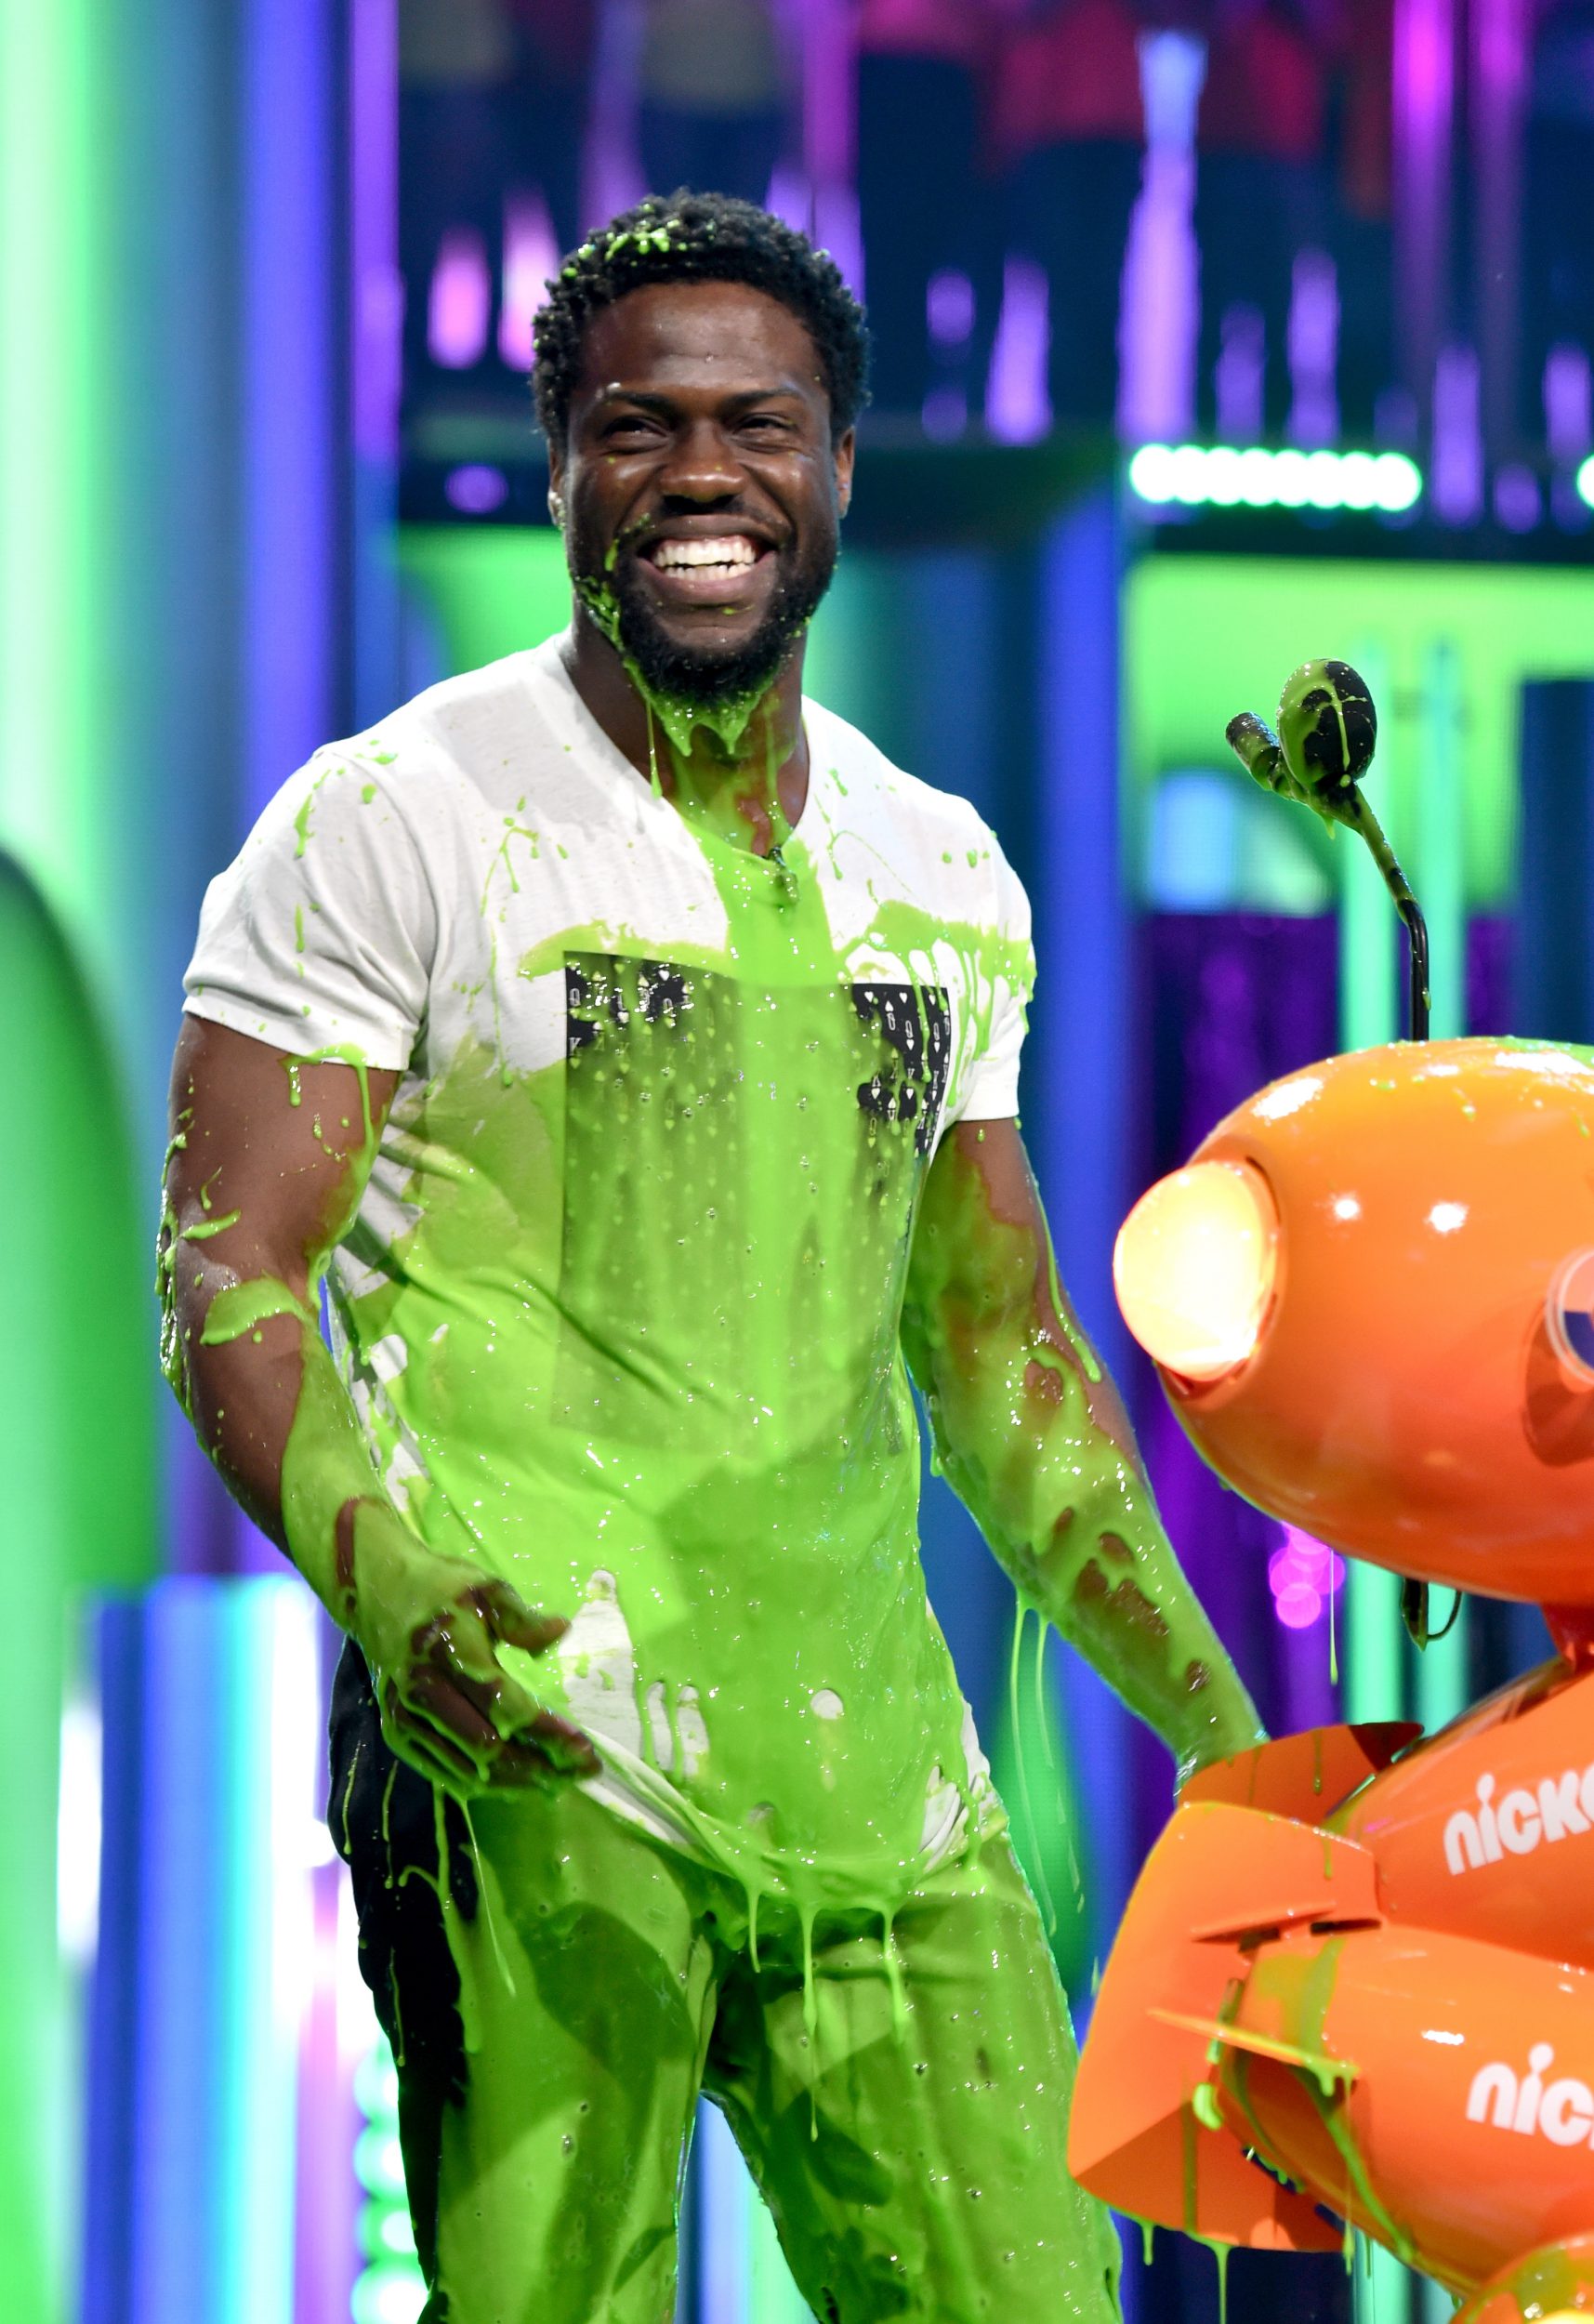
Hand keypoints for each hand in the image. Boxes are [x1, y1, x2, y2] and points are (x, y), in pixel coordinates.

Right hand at [349, 1519, 599, 1795]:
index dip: (547, 1732)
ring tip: (557, 1783)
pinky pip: (444, 1771)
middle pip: (489, 1747)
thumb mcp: (486, 1589)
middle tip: (580, 1773)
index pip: (506, 1705)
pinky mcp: (397, 1733)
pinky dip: (483, 1784)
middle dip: (539, 1766)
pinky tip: (515, 1783)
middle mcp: (424, 1690)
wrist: (376, 1593)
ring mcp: (406, 1717)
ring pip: (467, 1768)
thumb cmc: (441, 1588)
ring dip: (516, 1782)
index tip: (585, 1749)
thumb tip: (561, 1632)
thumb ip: (521, 1617)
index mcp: (449, 1652)